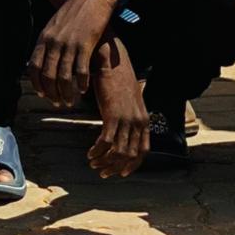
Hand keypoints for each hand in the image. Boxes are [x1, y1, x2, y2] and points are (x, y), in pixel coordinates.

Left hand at [27, 0, 117, 107]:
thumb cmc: (74, 12)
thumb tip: (42, 61)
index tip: (43, 94)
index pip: (34, 67)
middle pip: (48, 75)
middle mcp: (54, 42)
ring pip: (64, 76)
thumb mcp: (54, 25)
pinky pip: (81, 70)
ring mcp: (69, 44)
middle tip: (58, 102)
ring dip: (67, 92)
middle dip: (52, 93)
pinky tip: (83, 89)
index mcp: (44, 38)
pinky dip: (81, 83)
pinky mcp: (85, 45)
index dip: (37, 83)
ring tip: (70, 101)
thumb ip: (48, 42)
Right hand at [85, 46, 149, 178]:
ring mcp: (127, 119)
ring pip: (118, 152)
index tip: (121, 173)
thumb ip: (128, 115)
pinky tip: (90, 152)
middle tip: (102, 172)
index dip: (133, 165)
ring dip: (105, 161)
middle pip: (130, 155)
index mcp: (143, 119)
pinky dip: (98, 151)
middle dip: (116, 167)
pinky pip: (106, 142)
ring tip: (93, 163)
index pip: (143, 150)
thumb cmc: (117, 79)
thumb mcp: (128, 100)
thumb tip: (121, 129)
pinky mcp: (113, 115)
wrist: (111, 62)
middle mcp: (138, 122)